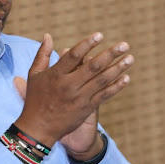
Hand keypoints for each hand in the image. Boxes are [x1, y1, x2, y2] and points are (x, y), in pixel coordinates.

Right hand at [13, 33, 133, 149]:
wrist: (38, 128)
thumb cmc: (35, 98)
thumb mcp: (34, 74)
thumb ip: (43, 54)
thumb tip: (48, 35)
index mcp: (55, 75)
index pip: (73, 56)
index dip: (87, 44)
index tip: (99, 35)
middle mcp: (68, 85)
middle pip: (93, 66)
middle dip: (110, 54)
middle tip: (124, 45)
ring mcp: (79, 97)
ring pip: (102, 80)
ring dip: (118, 68)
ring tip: (130, 58)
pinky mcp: (86, 108)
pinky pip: (104, 96)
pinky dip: (116, 87)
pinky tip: (126, 78)